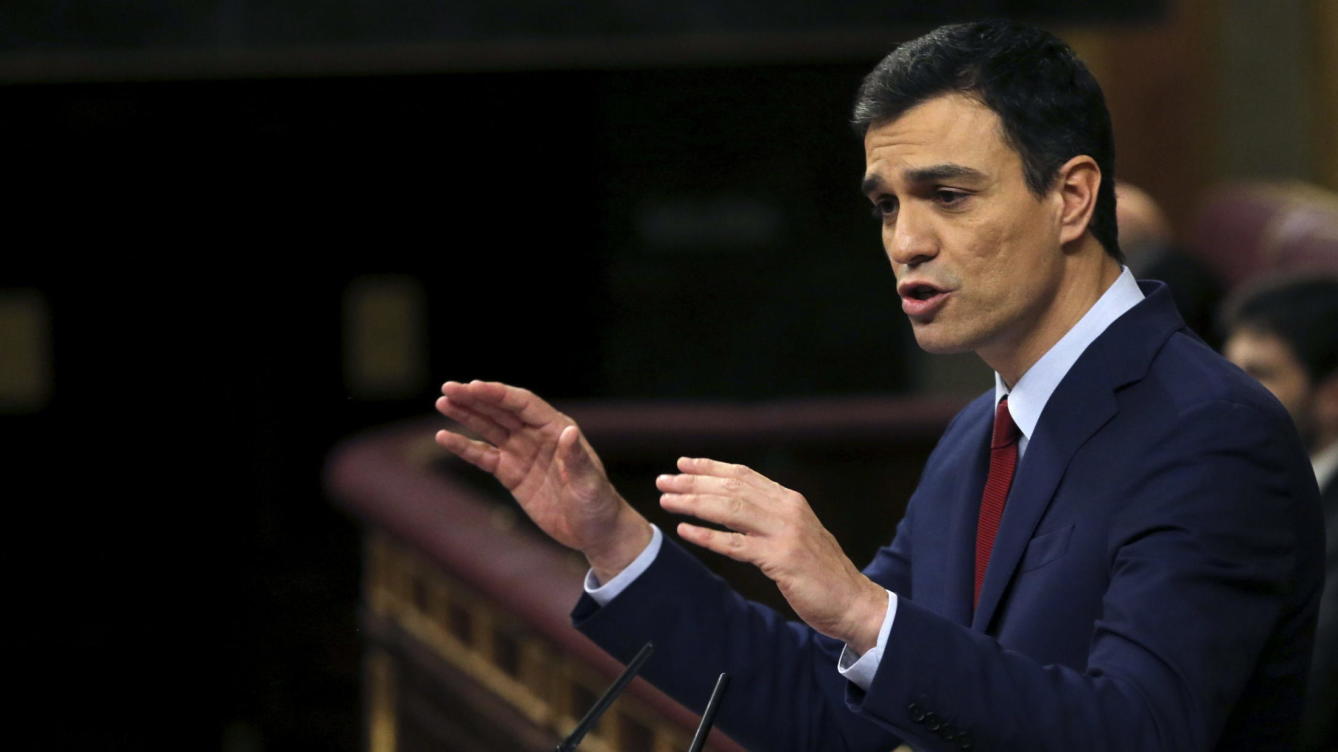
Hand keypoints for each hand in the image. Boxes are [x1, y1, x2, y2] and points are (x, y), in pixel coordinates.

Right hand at [434, 380, 650, 581]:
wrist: (595, 532)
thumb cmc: (598, 505)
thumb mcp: (589, 483)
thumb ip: (576, 458)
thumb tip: (569, 432)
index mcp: (557, 429)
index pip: (523, 404)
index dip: (498, 394)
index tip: (473, 386)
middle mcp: (537, 436)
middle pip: (501, 411)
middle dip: (475, 398)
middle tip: (447, 389)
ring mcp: (522, 453)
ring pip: (489, 428)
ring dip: (466, 415)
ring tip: (443, 403)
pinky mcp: (511, 474)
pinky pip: (484, 456)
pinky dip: (464, 447)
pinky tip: (444, 437)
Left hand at [657, 457, 886, 651]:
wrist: (853, 602)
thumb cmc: (820, 571)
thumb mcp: (796, 533)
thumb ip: (769, 517)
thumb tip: (730, 504)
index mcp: (790, 501)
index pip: (744, 475)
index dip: (711, 467)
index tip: (683, 463)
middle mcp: (788, 510)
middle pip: (732, 488)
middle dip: (693, 482)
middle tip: (662, 481)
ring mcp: (785, 534)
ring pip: (730, 510)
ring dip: (694, 503)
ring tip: (666, 501)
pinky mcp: (782, 560)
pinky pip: (736, 545)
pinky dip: (708, 536)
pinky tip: (685, 531)